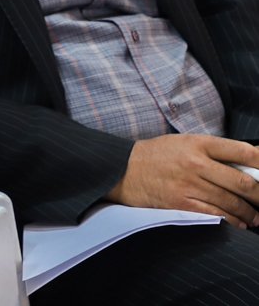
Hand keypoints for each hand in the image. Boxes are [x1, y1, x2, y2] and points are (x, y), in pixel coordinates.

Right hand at [105, 133, 258, 227]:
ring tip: (254, 217)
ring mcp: (188, 184)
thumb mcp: (182, 142)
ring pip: (231, 202)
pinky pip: (214, 214)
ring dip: (248, 213)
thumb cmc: (154, 155)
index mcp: (198, 143)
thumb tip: (243, 165)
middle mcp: (196, 163)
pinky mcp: (179, 203)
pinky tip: (237, 224)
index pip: (242, 150)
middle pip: (242, 181)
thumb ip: (211, 151)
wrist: (121, 168)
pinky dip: (231, 221)